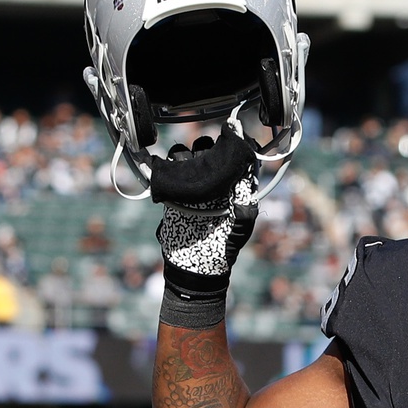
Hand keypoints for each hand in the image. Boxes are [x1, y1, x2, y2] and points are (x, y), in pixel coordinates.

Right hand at [153, 131, 257, 328]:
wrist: (197, 268)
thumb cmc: (225, 249)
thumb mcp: (241, 230)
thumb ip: (245, 212)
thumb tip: (245, 193)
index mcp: (230, 186)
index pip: (230, 157)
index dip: (230, 147)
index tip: (229, 139)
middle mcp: (211, 183)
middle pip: (204, 151)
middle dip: (204, 149)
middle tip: (203, 160)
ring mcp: (191, 187)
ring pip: (184, 157)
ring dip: (183, 158)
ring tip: (185, 170)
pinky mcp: (173, 195)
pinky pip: (166, 174)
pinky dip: (162, 167)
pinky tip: (161, 167)